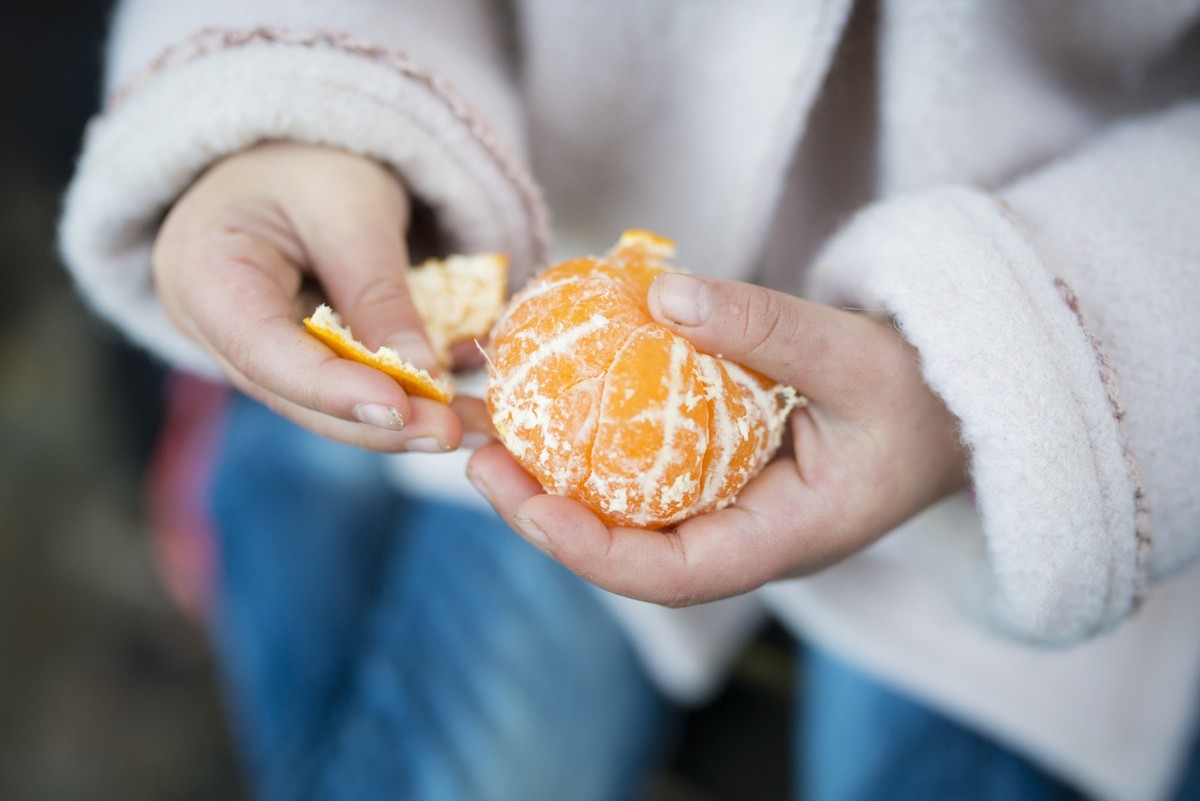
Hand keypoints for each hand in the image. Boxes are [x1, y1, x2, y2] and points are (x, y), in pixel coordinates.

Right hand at [153, 142, 490, 450]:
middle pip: (297, 396)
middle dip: (380, 422)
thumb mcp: (351, 209)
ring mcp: (256, 352)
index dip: (333, 391)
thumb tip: (425, 376)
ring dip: (405, 423)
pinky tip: (464, 408)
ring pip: (329, 405)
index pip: (264, 352)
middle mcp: (217, 329)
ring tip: (474, 428)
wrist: (297, 152)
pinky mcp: (299, 361)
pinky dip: (408, 398)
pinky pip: (351, 388)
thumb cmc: (312, 161)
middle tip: (452, 434)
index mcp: (203, 274)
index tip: (402, 409)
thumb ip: (379, 291)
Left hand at [467, 274, 968, 605]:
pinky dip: (597, 444)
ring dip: (558, 480)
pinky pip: (648, 470)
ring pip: (631, 513)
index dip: (590, 550)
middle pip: (630, 550)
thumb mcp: (857, 355)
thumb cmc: (924, 393)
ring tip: (496, 434)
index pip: (672, 574)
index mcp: (782, 539)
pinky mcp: (724, 472)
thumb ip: (767, 327)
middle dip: (547, 516)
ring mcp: (732, 507)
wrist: (956, 403)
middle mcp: (745, 535)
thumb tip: (663, 292)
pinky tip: (558, 403)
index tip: (525, 504)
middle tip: (480, 459)